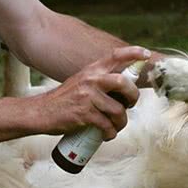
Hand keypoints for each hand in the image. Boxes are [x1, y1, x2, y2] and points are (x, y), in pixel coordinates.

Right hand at [33, 46, 150, 140]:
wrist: (41, 112)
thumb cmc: (66, 100)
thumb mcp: (82, 82)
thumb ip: (101, 81)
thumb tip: (126, 86)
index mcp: (92, 70)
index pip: (115, 55)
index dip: (134, 53)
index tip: (147, 54)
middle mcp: (91, 79)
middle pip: (124, 83)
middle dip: (133, 97)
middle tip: (130, 105)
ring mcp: (87, 96)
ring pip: (118, 110)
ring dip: (121, 122)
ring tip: (115, 126)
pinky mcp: (84, 114)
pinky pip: (107, 125)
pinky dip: (110, 133)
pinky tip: (106, 135)